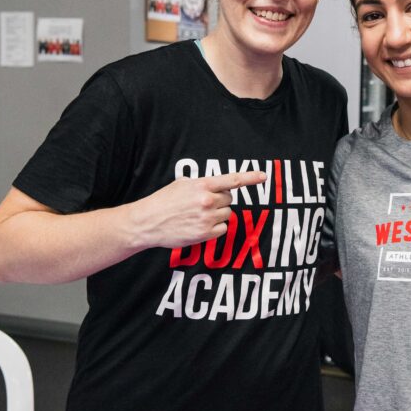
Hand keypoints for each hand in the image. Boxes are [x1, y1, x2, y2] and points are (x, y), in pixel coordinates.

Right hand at [127, 171, 266, 249]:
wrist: (147, 222)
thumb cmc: (164, 201)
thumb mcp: (182, 184)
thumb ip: (203, 184)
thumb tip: (218, 186)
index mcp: (202, 185)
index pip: (232, 180)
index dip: (250, 177)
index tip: (264, 176)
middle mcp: (207, 201)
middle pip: (229, 199)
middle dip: (220, 200)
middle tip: (202, 204)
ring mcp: (207, 218)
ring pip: (227, 214)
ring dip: (217, 214)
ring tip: (198, 215)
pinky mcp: (206, 234)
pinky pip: (223, 229)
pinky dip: (215, 228)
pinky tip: (199, 225)